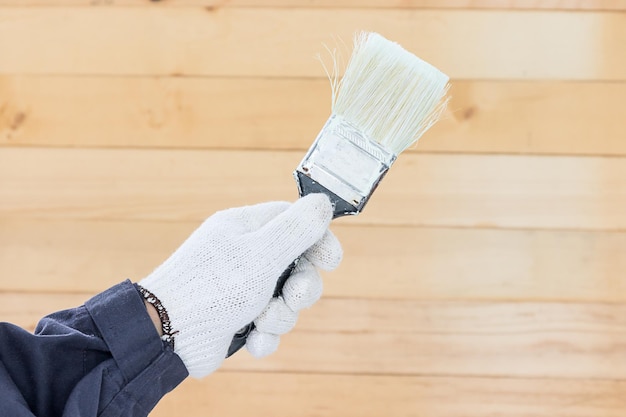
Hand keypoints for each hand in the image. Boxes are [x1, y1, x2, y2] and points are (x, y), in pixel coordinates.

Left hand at [139, 194, 341, 377]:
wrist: (167, 335)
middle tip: (294, 297)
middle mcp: (244, 255)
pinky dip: (264, 335)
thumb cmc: (214, 286)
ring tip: (261, 321)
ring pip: (285, 300)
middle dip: (302, 287)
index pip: (294, 221)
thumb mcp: (262, 252)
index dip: (318, 239)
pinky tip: (251, 339)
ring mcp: (240, 288)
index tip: (331, 260)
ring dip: (281, 315)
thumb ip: (297, 228)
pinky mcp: (236, 318)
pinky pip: (267, 325)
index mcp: (246, 228)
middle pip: (296, 265)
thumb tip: (323, 203)